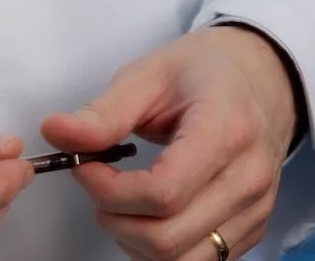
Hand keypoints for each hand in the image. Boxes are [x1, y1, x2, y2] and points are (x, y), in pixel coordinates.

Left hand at [41, 26, 297, 260]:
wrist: (261, 78)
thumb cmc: (201, 71)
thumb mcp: (148, 73)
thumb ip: (103, 112)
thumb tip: (53, 132)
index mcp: (226, 128)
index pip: (164, 191)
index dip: (111, 190)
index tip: (84, 166)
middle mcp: (249, 178)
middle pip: (169, 238)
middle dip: (115, 218)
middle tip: (95, 181)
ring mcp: (256, 210)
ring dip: (135, 241)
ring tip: (119, 199)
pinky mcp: (254, 230)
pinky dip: (160, 250)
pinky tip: (146, 213)